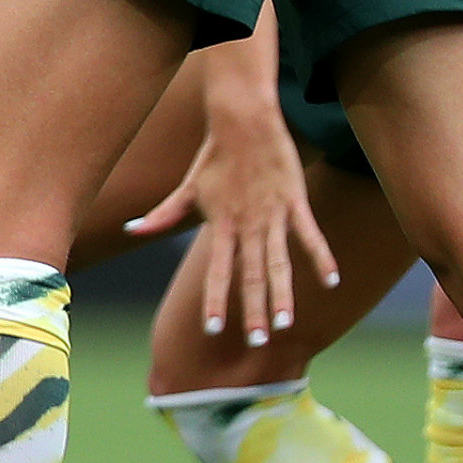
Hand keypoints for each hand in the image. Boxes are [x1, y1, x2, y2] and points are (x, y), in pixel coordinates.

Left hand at [126, 91, 333, 346]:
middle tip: (259, 343)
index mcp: (221, 225)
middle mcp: (247, 224)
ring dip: (283, 295)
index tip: (215, 330)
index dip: (216, 301)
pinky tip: (332, 282)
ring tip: (287, 325)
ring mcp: (273, 214)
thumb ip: (163, 215)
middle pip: (251, 275)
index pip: (217, 271)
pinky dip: (321, 258)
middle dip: (254, 311)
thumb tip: (130, 229)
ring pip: (279, 262)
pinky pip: (309, 235)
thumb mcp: (187, 188)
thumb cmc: (214, 155)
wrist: (243, 119)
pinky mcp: (295, 201)